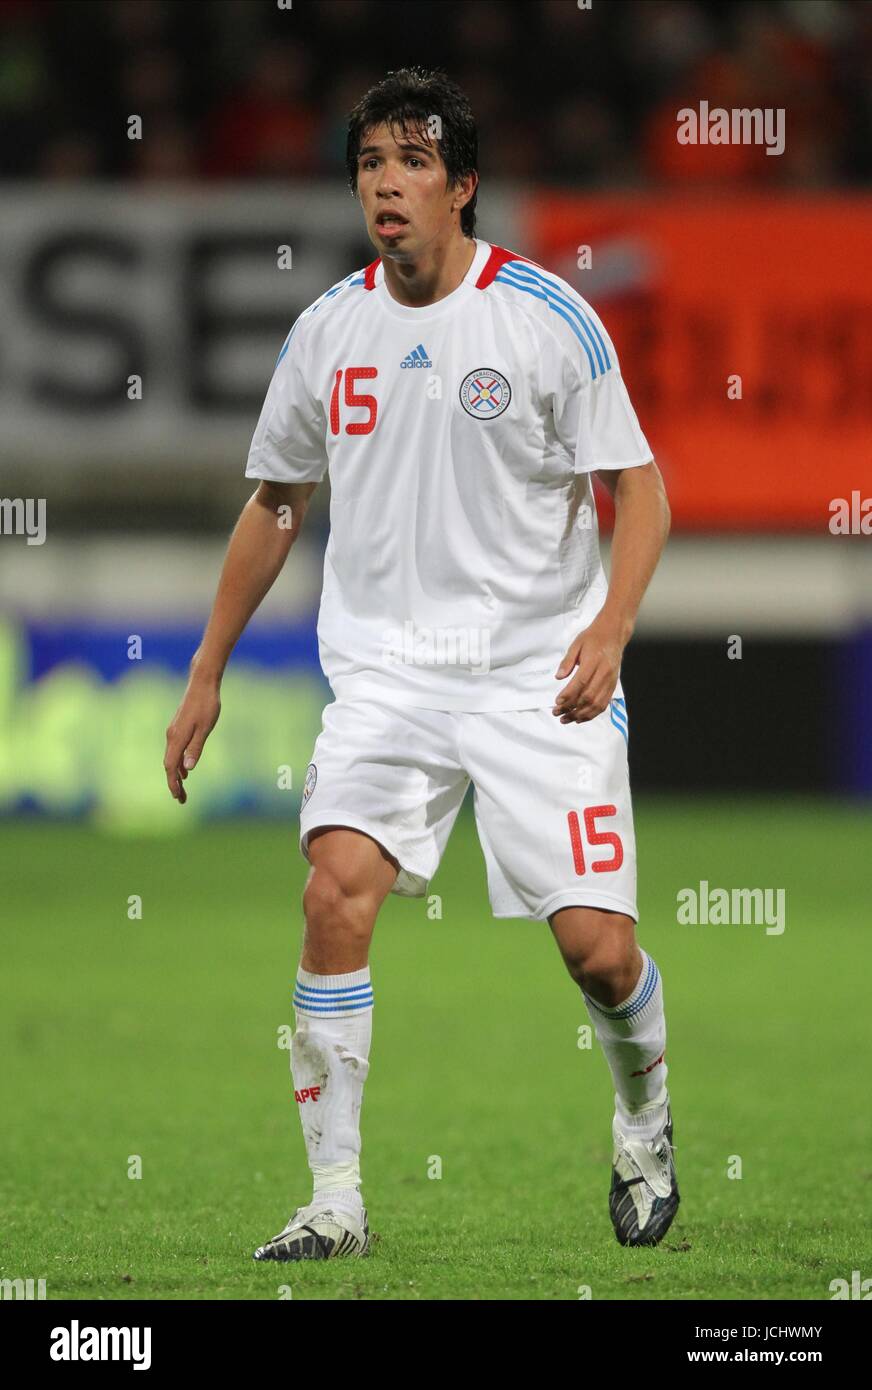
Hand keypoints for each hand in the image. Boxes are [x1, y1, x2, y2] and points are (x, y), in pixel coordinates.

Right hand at [164, 675, 220, 802]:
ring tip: (183, 790)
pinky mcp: (178, 728)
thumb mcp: (205, 728)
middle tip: (181, 800)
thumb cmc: (207, 705)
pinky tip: (185, 771)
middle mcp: (171, 736)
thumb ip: (196, 748)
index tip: (178, 797)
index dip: (173, 784)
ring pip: (171, 758)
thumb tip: (188, 769)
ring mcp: (173, 732)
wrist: (202, 684)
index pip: (171, 767)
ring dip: (176, 775)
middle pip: (169, 766)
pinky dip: (178, 763)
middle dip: (174, 784)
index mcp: (177, 738)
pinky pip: (174, 751)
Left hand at [552, 615, 626, 723]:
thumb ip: (567, 661)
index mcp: (594, 661)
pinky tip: (581, 717)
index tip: (557, 702)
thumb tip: (558, 677)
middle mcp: (604, 672)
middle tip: (557, 713)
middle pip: (588, 696)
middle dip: (571, 708)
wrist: (614, 633)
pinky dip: (592, 713)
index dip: (569, 694)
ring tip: (567, 719)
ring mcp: (610, 680)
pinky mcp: (613, 685)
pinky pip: (603, 703)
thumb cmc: (594, 637)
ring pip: (597, 703)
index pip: (581, 681)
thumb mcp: (576, 644)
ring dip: (581, 714)